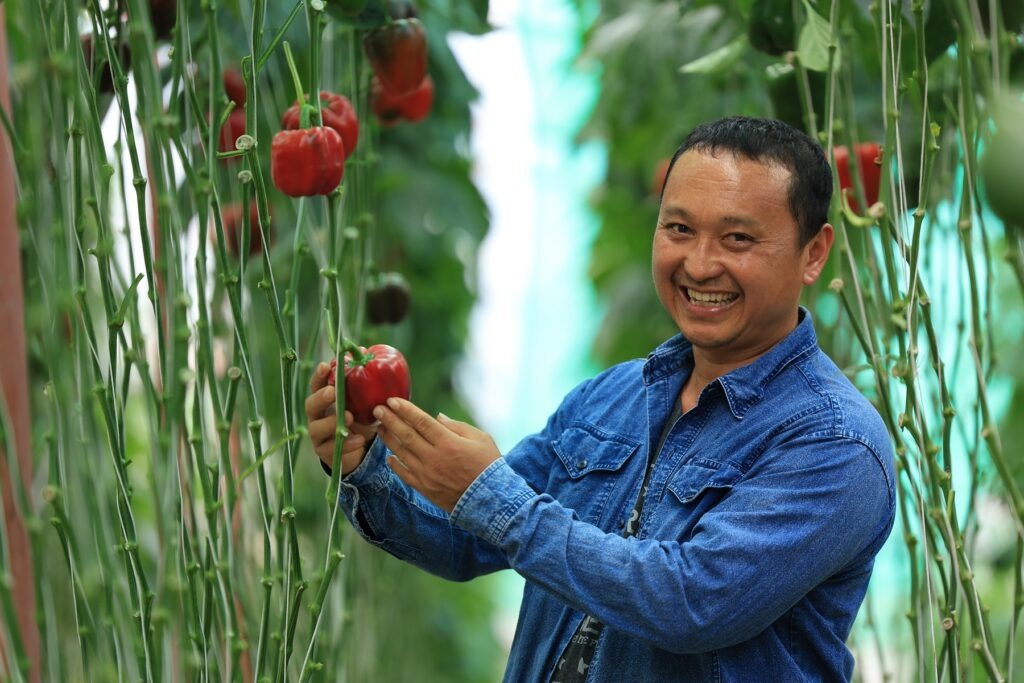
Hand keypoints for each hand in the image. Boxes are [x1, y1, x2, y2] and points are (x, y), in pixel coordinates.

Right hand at [306, 362, 376, 474]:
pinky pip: (331, 448)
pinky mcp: (324, 451)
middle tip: (332, 392)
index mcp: (324, 400)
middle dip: (320, 398)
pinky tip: (359, 440)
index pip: (317, 385)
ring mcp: (318, 434)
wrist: (359, 448)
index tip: (326, 366)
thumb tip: (365, 352)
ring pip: (316, 428)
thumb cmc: (359, 418)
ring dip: (332, 422)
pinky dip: (347, 443)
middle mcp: (317, 416)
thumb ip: (362, 383)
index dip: (319, 376)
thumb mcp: (362, 402)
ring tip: (349, 417)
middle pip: (310, 405)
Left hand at [372, 398, 499, 511]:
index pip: (421, 422)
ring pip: (402, 453)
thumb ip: (457, 426)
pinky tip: (389, 456)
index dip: (405, 410)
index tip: (391, 400)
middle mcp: (434, 458)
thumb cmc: (489, 465)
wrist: (489, 500)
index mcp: (448, 443)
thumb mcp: (481, 439)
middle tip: (377, 410)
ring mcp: (427, 474)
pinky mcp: (425, 488)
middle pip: (406, 435)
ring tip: (379, 428)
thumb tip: (437, 417)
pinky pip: (405, 474)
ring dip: (389, 439)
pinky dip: (395, 465)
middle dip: (390, 420)